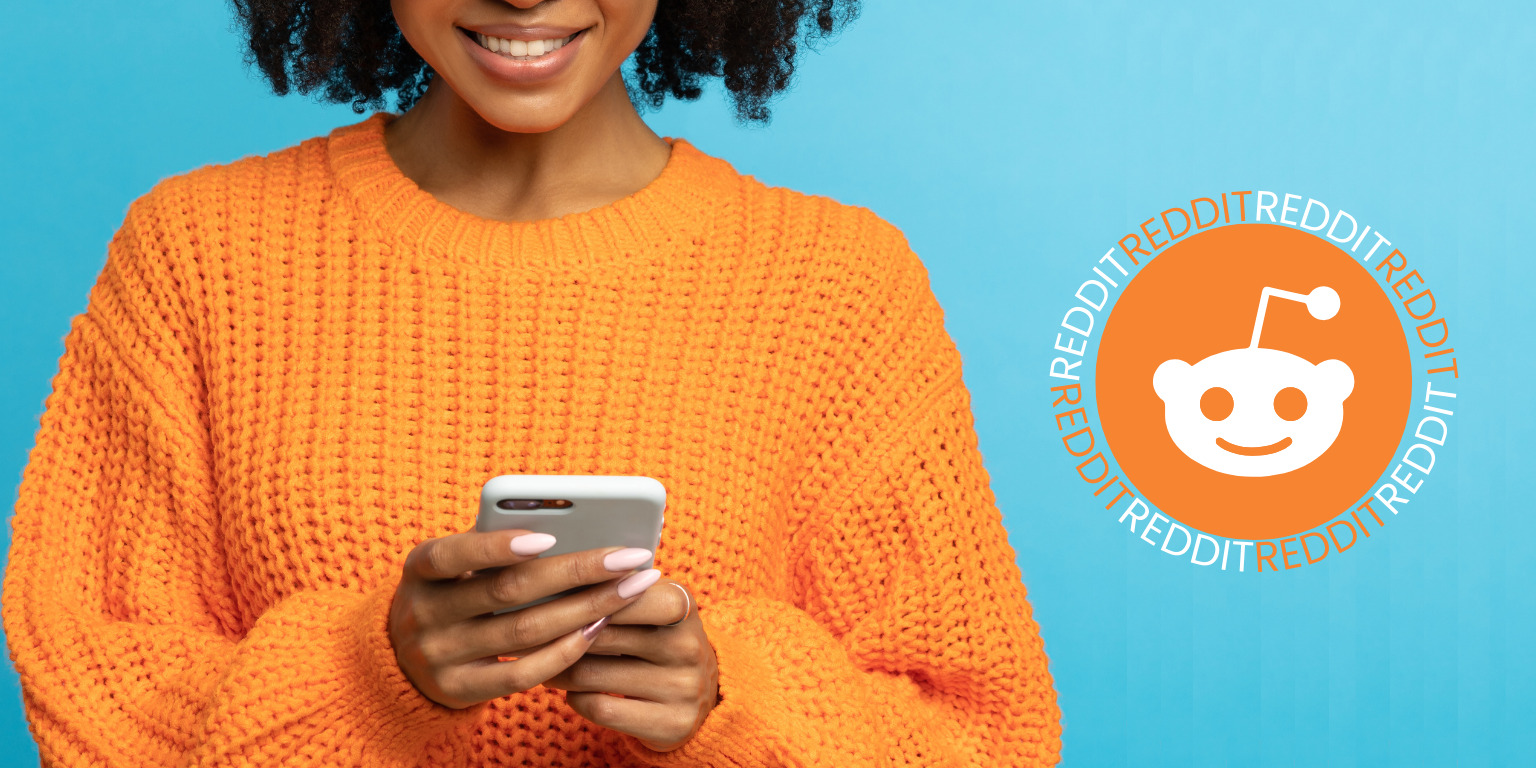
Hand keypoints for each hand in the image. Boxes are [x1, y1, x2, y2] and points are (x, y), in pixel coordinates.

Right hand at [387, 527, 659, 708]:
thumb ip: (495, 542)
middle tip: (629, 558)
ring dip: (584, 609)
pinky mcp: (459, 690)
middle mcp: (424, 612)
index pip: (454, 553)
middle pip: (507, 591)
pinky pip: (520, 675)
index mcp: (421, 568)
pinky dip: (563, 651)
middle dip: (576, 572)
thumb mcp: (456, 563)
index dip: (498, 546)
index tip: (550, 536)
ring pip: (523, 632)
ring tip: (629, 591)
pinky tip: (597, 629)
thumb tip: (571, 521)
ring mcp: (438, 656)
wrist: (403, 657)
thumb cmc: (452, 591)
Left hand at [542, 576, 719, 752]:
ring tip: (543, 663)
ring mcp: (683, 687)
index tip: (550, 599)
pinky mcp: (672, 724)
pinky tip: (573, 691)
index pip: (625, 594)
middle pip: (600, 634)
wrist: (702, 695)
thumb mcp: (652, 606)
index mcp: (683, 603)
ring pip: (592, 674)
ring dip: (558, 669)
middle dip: (558, 634)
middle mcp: (688, 645)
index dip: (583, 598)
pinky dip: (576, 699)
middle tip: (528, 632)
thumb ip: (614, 589)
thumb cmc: (658, 638)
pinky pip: (601, 708)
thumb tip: (553, 583)